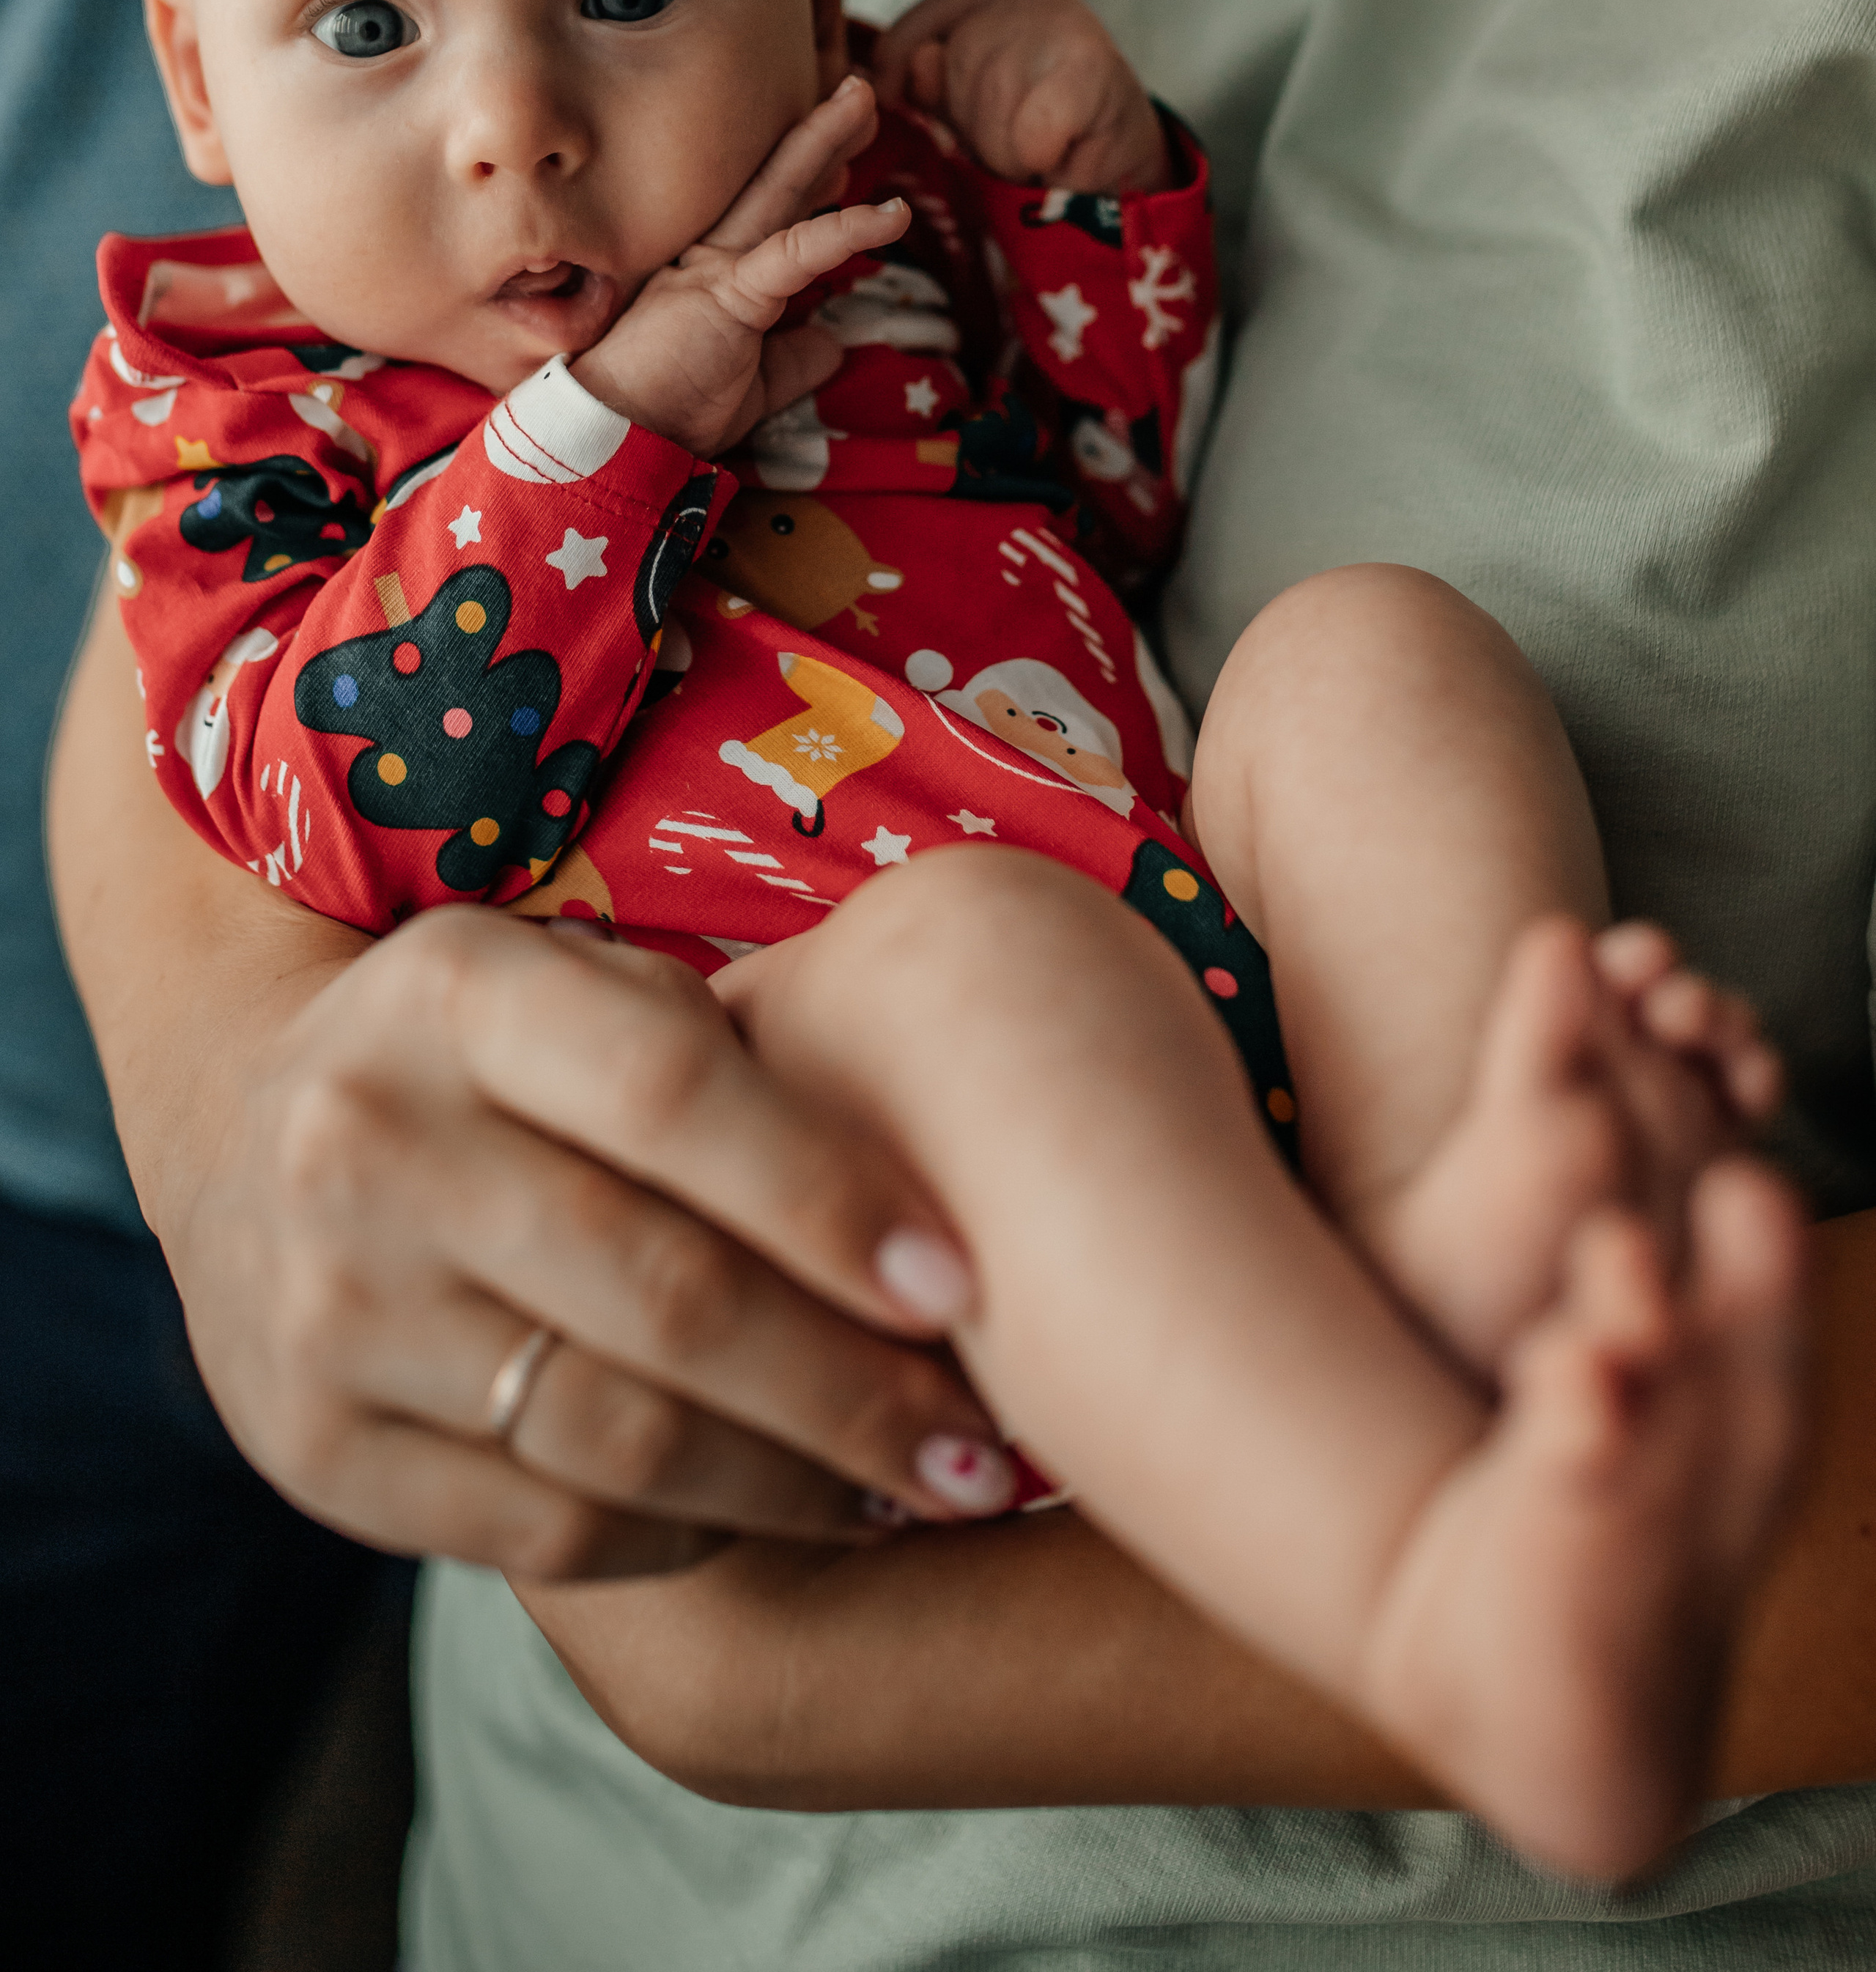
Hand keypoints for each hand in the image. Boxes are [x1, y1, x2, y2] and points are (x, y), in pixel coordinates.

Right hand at [155, 913, 1016, 1579]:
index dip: (830, 1198)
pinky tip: (788, 1515)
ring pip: (617, 1436)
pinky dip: (693, 1533)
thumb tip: (951, 1189)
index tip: (965, 1284)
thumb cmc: (503, 1057)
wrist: (246, 1136)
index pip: (673, 1098)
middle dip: (851, 1385)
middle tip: (984, 1446)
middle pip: (662, 1294)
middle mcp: (366, 1144)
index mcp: (454, 994)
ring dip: (798, 1482)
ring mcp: (328, 1308)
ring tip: (921, 1495)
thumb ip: (730, 1060)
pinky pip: (548, 1527)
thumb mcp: (585, 987)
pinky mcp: (316, 1450)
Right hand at [571, 74, 908, 451]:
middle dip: (818, 134)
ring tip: (863, 99)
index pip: (772, 214)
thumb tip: (833, 343)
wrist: (621, 439)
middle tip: (855, 91)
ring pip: (780, 190)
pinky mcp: (728, 292)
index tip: (846, 156)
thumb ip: (793, 358)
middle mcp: (712, 255)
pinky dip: (848, 230)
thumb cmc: (672, 410)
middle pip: (776, 181)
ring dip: (825, 141)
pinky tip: (894, 215)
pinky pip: (797, 252)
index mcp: (716, 273)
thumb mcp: (754, 385)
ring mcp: (716, 267)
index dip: (811, 179)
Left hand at [872, 0, 1171, 194]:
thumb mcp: (978, 116)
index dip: (899, 53)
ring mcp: (1070, 29)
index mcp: (1000, 8)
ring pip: (994, 101)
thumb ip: (936, 91)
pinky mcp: (1096, 68)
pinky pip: (1033, 130)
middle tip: (1012, 151)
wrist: (1131, 173)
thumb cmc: (1049, 147)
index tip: (884, 96)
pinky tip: (1054, 163)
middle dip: (973, 125)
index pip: (932, 14)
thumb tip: (899, 71)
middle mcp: (1034, 4)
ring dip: (1006, 152)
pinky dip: (1037, 158)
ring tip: (1037, 158)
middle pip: (959, 61)